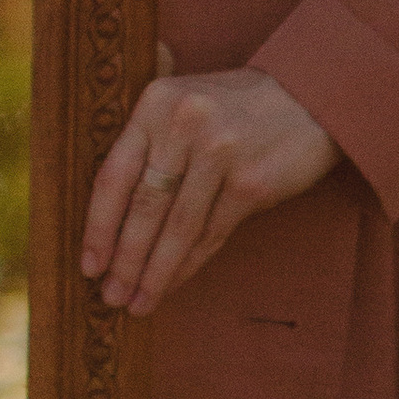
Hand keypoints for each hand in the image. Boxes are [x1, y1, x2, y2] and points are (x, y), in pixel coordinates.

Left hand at [80, 66, 336, 319]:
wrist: (310, 96)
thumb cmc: (236, 109)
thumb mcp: (185, 105)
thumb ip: (149, 141)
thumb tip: (110, 217)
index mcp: (155, 103)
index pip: (114, 175)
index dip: (98, 227)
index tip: (88, 265)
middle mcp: (184, 124)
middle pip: (143, 208)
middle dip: (124, 260)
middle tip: (110, 296)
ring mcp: (219, 152)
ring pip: (176, 228)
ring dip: (154, 273)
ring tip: (138, 303)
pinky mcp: (251, 182)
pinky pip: (211, 234)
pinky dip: (189, 264)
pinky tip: (173, 283)